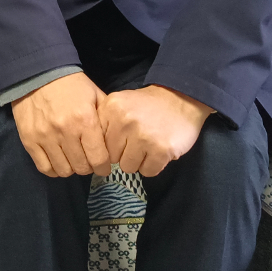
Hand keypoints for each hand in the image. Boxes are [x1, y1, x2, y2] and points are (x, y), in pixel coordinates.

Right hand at [11, 72, 111, 177]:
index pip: (98, 158)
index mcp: (85, 120)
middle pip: (81, 167)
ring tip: (73, 160)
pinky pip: (44, 167)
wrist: (38, 73)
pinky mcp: (29, 140)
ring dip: (71, 168)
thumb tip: (115, 140)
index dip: (104, 167)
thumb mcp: (95, 95)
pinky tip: (59, 161)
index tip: (104, 166)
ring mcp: (45, 137)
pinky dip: (54, 169)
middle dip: (89, 167)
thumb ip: (106, 118)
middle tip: (89, 161)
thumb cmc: (71, 85)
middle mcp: (65, 131)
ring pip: (63, 170)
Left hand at [99, 85, 214, 176]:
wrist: (180, 99)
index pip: (97, 142)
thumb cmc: (146, 105)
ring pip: (128, 167)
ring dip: (138, 161)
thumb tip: (91, 151)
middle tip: (137, 142)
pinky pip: (147, 172)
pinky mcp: (161, 149)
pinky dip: (153, 166)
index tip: (120, 140)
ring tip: (148, 146)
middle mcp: (124, 121)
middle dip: (123, 154)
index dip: (109, 145)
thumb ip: (104, 123)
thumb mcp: (120, 104)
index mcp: (111, 108)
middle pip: (112, 157)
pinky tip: (158, 151)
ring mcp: (143, 136)